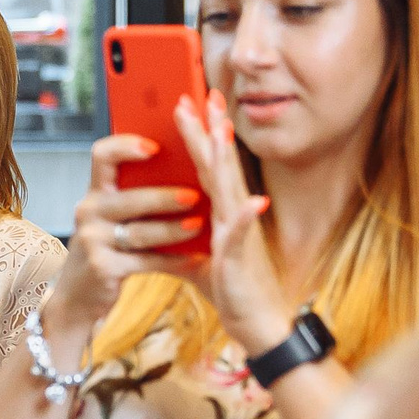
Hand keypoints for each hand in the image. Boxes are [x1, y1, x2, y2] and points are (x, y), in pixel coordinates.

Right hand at [37, 135, 207, 350]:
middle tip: (195, 196)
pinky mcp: (103, 269)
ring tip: (199, 226)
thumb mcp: (111, 217)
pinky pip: (144, 262)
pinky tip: (194, 258)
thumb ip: (133, 194)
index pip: (101, 155)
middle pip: (129, 198)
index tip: (155, 146)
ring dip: (172, 230)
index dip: (126, 146)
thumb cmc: (107, 247)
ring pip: (139, 233)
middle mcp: (89, 211)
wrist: (78, 294)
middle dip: (163, 197)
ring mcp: (93, 241)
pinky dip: (172, 261)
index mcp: (95, 192)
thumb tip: (185, 168)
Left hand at [176, 91, 296, 355]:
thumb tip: (159, 237)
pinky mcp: (242, 258)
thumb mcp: (200, 260)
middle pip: (219, 165)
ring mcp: (239, 234)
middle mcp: (232, 216)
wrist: (258, 323)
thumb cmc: (234, 290)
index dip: (199, 135)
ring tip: (222, 127)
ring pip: (230, 188)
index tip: (189, 105)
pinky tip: (251, 200)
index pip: (208, 166)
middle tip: (203, 95)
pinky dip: (247, 218)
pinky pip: (244, 235)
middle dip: (210, 129)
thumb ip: (182, 244)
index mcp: (222, 213)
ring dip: (227, 158)